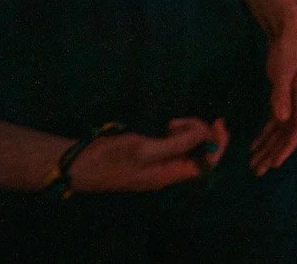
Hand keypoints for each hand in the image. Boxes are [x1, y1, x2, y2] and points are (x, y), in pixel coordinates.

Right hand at [67, 117, 228, 193]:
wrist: (79, 164)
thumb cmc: (110, 158)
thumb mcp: (144, 149)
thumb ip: (177, 144)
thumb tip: (205, 135)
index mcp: (169, 175)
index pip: (207, 164)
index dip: (217, 144)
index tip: (217, 122)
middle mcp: (168, 172)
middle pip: (200, 155)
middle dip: (201, 134)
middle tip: (183, 121)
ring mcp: (159, 165)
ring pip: (188, 148)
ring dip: (188, 132)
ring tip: (172, 123)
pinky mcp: (151, 156)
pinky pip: (176, 145)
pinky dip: (178, 133)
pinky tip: (169, 126)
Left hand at [251, 18, 296, 175]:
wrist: (287, 29)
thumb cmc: (289, 48)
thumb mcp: (284, 70)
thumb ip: (282, 95)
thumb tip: (281, 119)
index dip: (288, 146)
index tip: (275, 162)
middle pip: (288, 133)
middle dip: (275, 152)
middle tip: (259, 170)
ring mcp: (290, 99)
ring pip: (280, 130)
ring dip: (268, 146)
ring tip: (254, 163)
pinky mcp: (281, 95)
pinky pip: (274, 121)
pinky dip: (265, 134)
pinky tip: (254, 144)